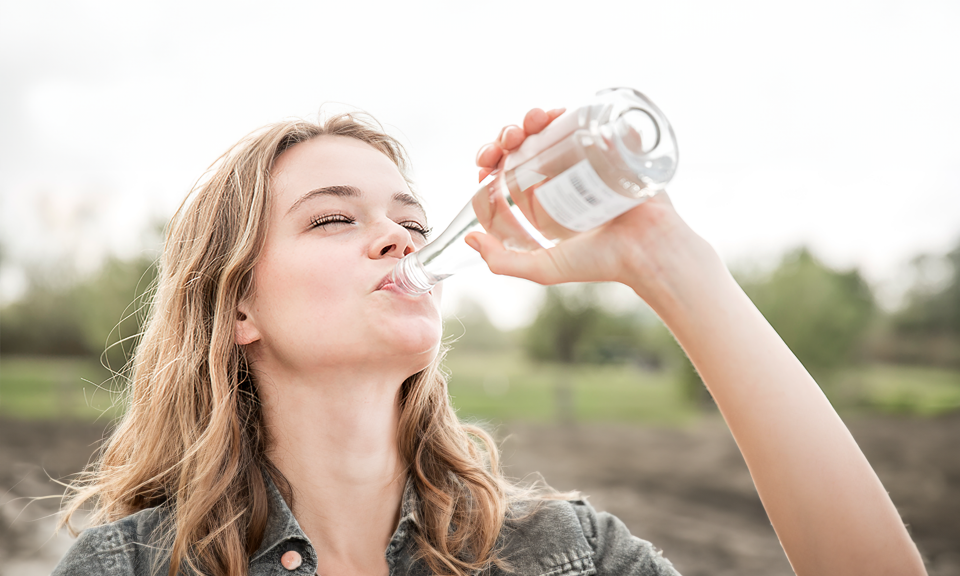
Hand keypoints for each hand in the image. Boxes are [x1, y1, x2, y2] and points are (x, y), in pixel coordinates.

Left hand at [468, 109, 713, 307]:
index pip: (505, 173)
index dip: (489, 162)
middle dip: (506, 136)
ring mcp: (584, 160)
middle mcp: (560, 177)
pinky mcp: (608, 145)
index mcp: (541, 201)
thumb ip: (502, 262)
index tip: (486, 163)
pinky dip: (563, 110)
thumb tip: (469, 235)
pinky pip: (582, 119)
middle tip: (508, 141)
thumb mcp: (544, 268)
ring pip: (548, 129)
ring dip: (530, 119)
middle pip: (523, 147)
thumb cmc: (601, 263)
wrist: (649, 248)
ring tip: (530, 123)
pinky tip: (551, 114)